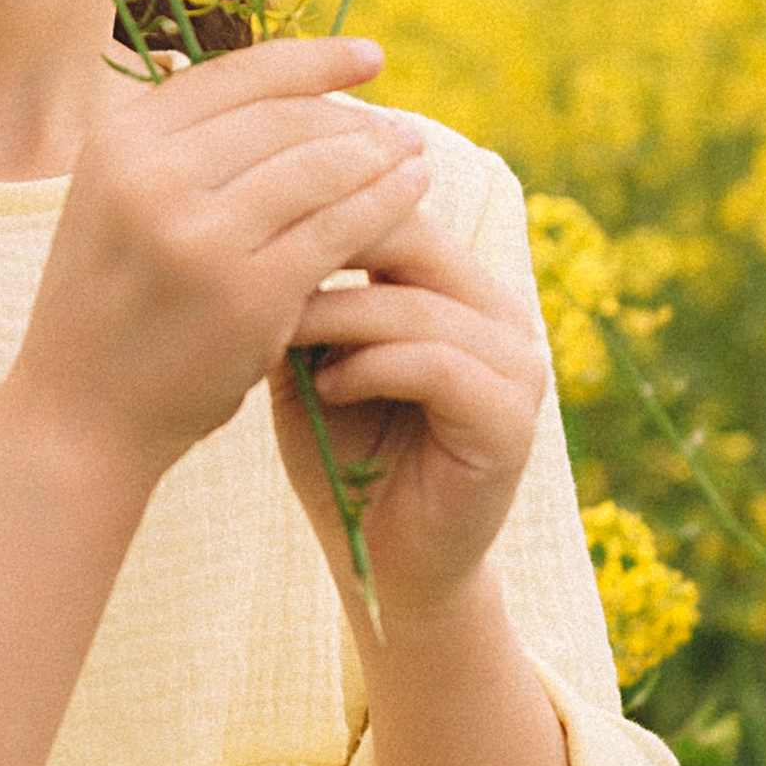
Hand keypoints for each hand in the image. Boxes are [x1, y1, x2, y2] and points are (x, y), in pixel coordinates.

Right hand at [8, 39, 432, 481]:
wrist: (79, 417)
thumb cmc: (111, 309)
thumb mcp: (114, 205)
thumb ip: (178, 148)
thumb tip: (280, 87)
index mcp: (117, 141)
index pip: (236, 76)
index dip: (312, 59)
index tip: (370, 57)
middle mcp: (151, 176)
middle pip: (282, 118)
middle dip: (353, 118)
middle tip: (401, 127)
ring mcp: (199, 234)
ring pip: (318, 167)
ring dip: (379, 155)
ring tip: (413, 154)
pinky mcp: (247, 293)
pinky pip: (337, 230)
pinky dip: (384, 205)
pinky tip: (412, 196)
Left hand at [271, 202, 549, 630]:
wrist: (385, 567)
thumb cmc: (342, 458)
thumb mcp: (311, 361)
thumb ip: (302, 294)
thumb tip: (249, 217)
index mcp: (457, 286)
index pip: (396, 204)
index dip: (324, 197)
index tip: (248, 209)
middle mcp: (499, 311)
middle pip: (414, 236)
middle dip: (327, 245)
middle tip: (254, 262)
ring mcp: (517, 364)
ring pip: (418, 304)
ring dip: (338, 317)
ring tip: (279, 336)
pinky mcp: (513, 419)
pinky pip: (438, 365)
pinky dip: (372, 368)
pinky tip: (325, 388)